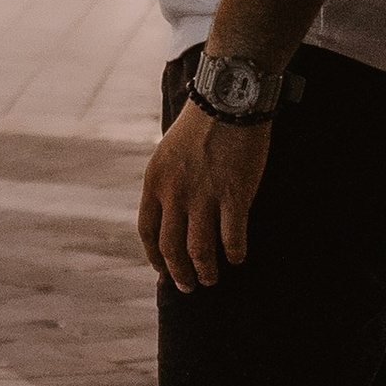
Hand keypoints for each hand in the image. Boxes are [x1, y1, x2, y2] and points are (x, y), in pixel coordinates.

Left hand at [138, 100, 268, 291]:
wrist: (228, 98)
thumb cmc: (200, 124)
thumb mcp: (167, 153)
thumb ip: (167, 185)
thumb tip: (171, 216)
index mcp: (155, 182)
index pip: (148, 232)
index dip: (155, 258)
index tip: (164, 272)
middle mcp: (175, 193)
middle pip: (171, 248)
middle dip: (179, 274)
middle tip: (189, 287)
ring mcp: (205, 196)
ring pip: (200, 250)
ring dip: (206, 271)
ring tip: (212, 279)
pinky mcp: (235, 195)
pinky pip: (232, 238)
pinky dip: (235, 253)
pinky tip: (238, 257)